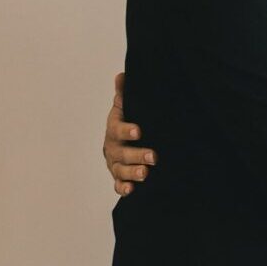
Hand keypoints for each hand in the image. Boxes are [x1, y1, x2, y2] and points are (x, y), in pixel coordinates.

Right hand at [103, 72, 153, 196]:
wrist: (122, 140)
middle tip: (154, 157)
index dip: (127, 131)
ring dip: (132, 173)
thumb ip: (124, 93)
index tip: (139, 132)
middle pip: (121, 153)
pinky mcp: (119, 177)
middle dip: (137, 155)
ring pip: (120, 170)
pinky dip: (123, 188)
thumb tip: (122, 75)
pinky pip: (118, 184)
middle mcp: (113, 147)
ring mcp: (115, 163)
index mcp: (114, 128)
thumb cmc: (128, 121)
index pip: (117, 129)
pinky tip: (131, 190)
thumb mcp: (126, 106)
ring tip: (146, 174)